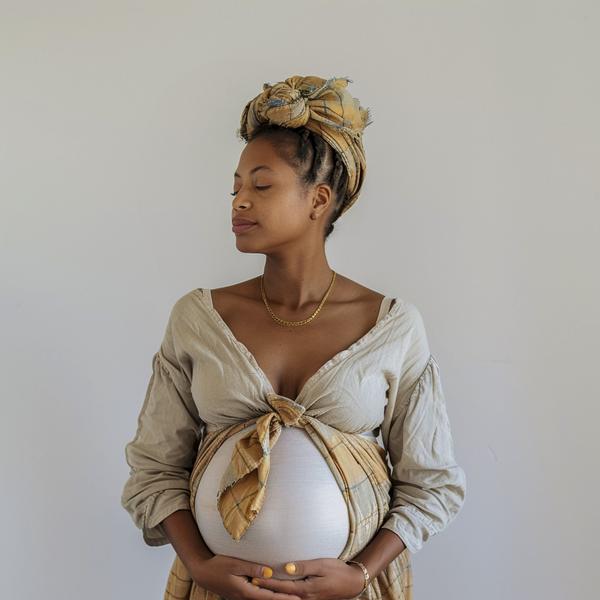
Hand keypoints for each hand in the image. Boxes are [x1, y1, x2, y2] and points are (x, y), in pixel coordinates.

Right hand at [190, 554, 301, 599]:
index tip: (297, 598)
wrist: (203, 572)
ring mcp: (242, 597)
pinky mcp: (240, 594)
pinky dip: (267, 597)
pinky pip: (256, 598)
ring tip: (289, 598)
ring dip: (275, 599)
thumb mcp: (235, 564)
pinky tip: (273, 594)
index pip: (268, 597)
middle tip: (298, 599)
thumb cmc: (218, 565)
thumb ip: (253, 568)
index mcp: (245, 591)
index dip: (283, 599)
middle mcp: (245, 597)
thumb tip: (269, 572)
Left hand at [249, 558, 366, 599]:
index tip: (254, 579)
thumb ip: (303, 567)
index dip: (267, 583)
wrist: (353, 583)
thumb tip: (286, 567)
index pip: (282, 587)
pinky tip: (277, 593)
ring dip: (274, 596)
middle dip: (266, 592)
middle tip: (251, 586)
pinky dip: (284, 597)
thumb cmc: (338, 571)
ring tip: (260, 590)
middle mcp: (305, 599)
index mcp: (306, 590)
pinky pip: (294, 599)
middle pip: (281, 596)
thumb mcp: (322, 565)